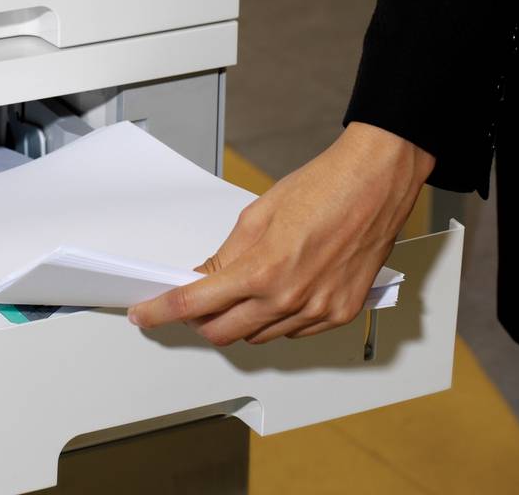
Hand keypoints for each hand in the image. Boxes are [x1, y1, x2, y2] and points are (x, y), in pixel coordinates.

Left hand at [127, 123, 434, 345]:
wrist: (374, 183)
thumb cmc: (323, 187)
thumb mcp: (259, 214)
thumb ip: (228, 254)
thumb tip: (204, 278)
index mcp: (262, 269)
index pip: (196, 302)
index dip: (163, 311)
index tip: (144, 314)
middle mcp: (288, 298)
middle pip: (224, 332)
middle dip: (201, 319)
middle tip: (196, 299)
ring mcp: (316, 311)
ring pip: (259, 336)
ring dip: (242, 319)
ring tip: (248, 286)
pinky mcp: (339, 314)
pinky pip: (295, 333)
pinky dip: (278, 319)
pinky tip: (281, 292)